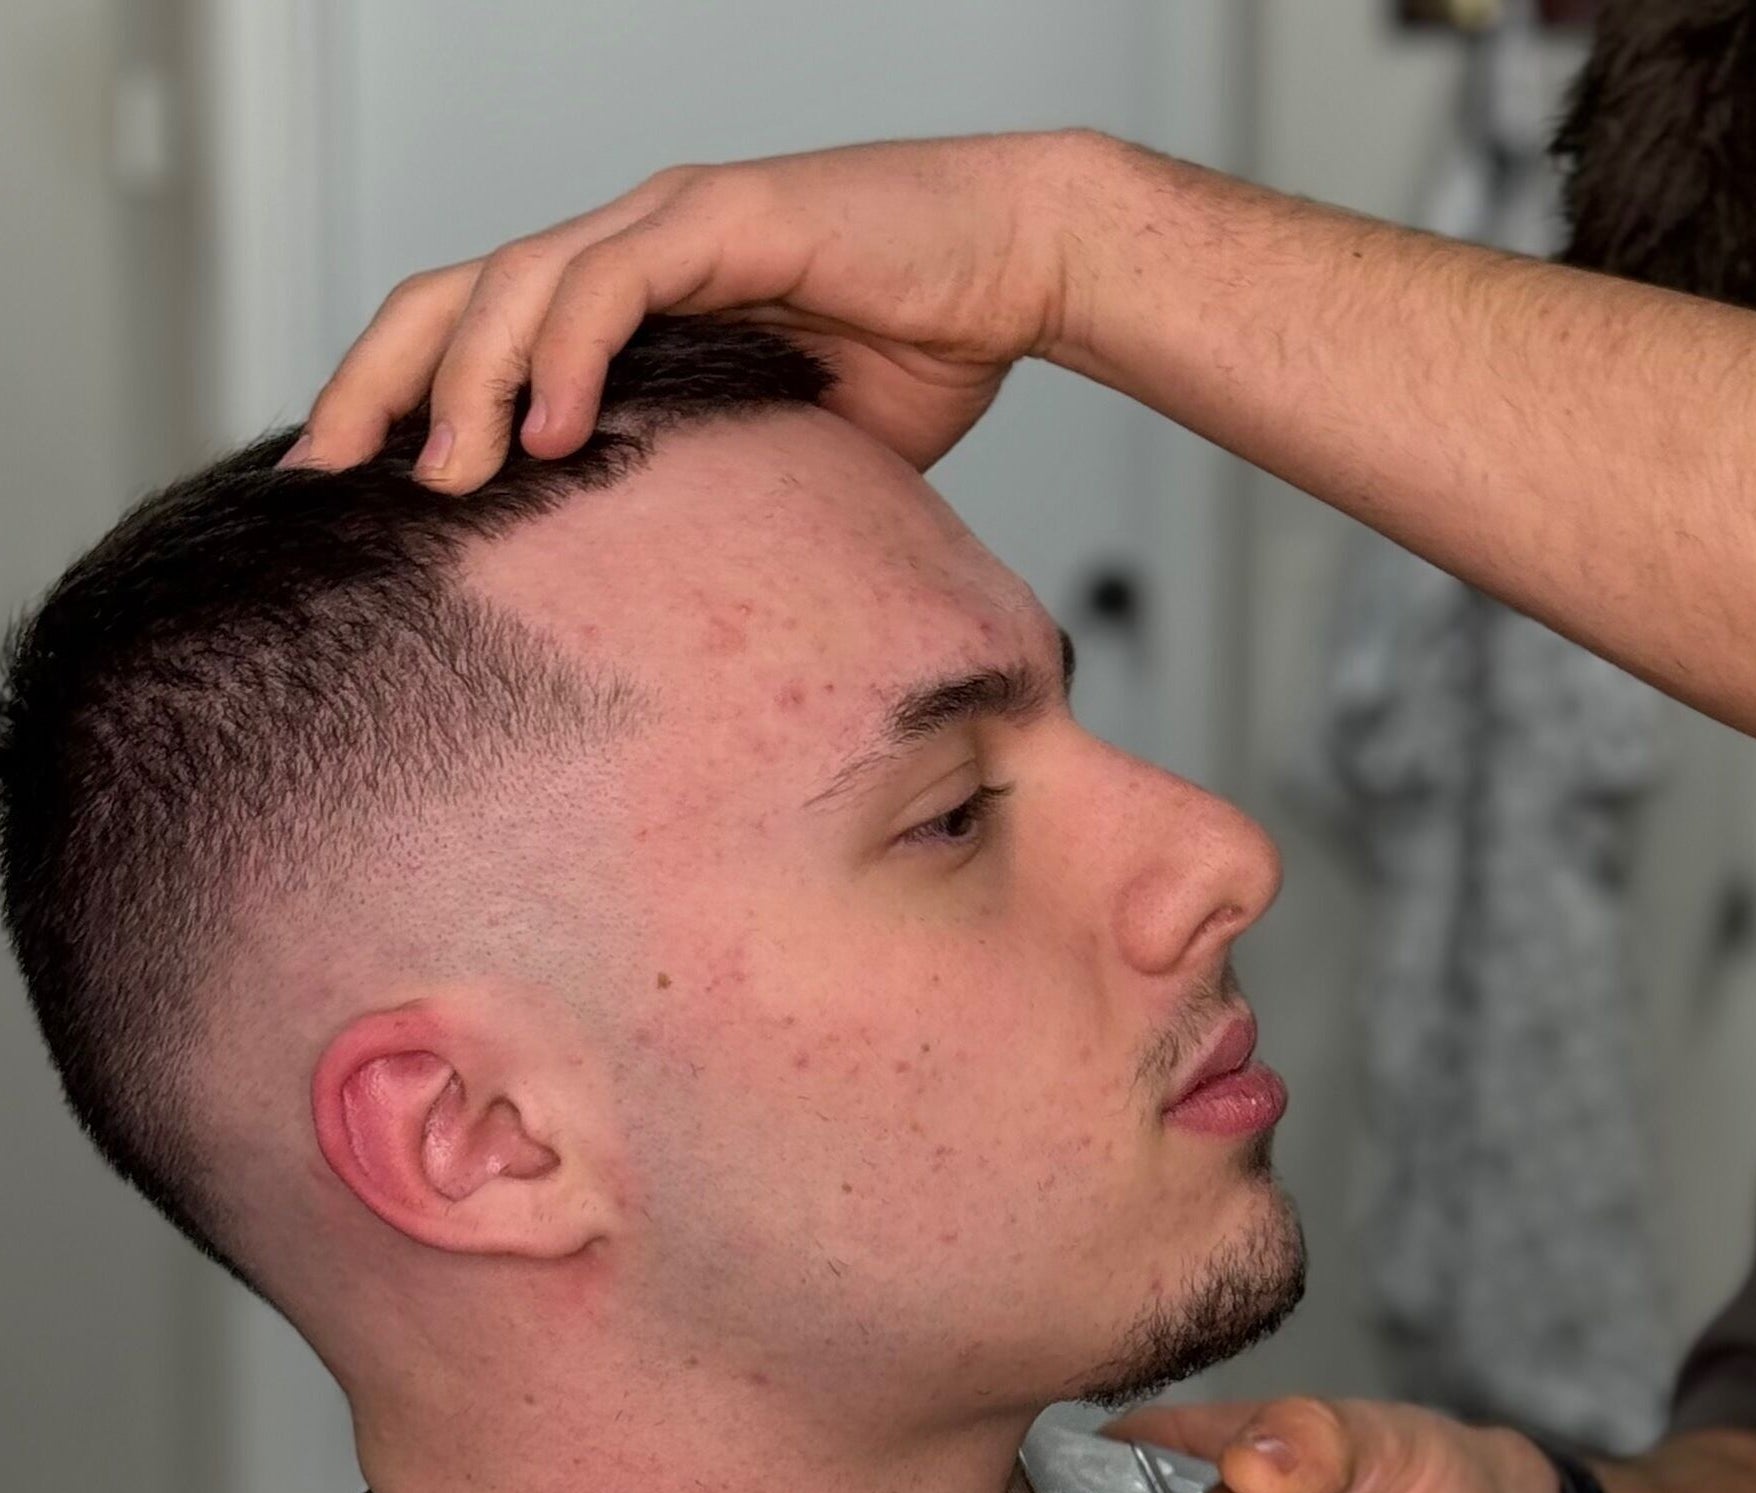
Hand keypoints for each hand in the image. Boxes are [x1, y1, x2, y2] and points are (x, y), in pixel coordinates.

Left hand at [287, 132, 1106, 491]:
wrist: (1024, 262)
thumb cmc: (927, 347)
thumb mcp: (787, 448)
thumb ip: (712, 491)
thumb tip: (660, 604)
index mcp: (628, 294)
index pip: (471, 329)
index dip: (396, 398)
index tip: (345, 488)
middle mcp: (628, 245)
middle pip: (448, 294)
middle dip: (373, 384)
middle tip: (324, 475)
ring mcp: (668, 222)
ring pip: (511, 283)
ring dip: (462, 382)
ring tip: (439, 477)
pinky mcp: (723, 218)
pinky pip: (611, 283)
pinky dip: (565, 353)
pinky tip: (547, 428)